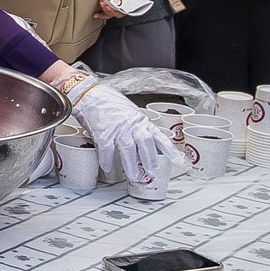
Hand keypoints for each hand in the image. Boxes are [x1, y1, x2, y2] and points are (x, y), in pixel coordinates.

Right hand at [66, 80, 183, 183]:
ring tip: (135, 176)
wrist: (89, 94)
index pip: (160, 137)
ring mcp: (118, 128)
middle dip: (151, 161)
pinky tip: (108, 167)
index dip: (171, 151)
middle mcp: (132, 124)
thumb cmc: (107, 102)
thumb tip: (142, 140)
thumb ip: (137, 125)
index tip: (181, 162)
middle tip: (153, 173)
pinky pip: (107, 150)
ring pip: (129, 150)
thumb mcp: (129, 112)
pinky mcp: (103, 132)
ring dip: (132, 165)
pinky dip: (108, 161)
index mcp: (141, 120)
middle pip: (146, 144)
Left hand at [95, 0, 156, 18]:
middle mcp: (122, 4)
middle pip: (113, 12)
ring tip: (98, 8)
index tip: (109, 8)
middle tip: (103, 5)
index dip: (114, 12)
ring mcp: (116, 0)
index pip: (121, 13)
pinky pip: (106, 1)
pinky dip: (101, 5)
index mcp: (130, 5)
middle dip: (107, 11)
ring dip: (102, 11)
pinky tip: (96, 6)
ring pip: (108, 9)